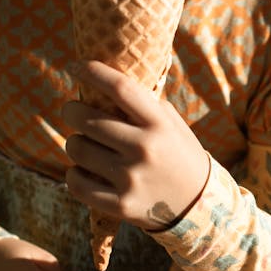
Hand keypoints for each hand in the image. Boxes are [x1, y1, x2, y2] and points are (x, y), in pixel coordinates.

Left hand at [63, 60, 209, 230]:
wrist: (199, 204)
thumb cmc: (178, 154)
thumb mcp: (170, 123)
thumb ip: (141, 105)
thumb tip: (102, 83)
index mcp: (159, 124)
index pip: (120, 88)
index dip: (93, 72)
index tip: (74, 66)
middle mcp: (144, 148)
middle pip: (87, 120)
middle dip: (71, 111)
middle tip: (72, 111)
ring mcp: (131, 178)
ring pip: (77, 149)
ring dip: (74, 143)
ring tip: (83, 144)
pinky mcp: (120, 204)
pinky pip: (76, 183)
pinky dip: (74, 174)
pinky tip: (82, 171)